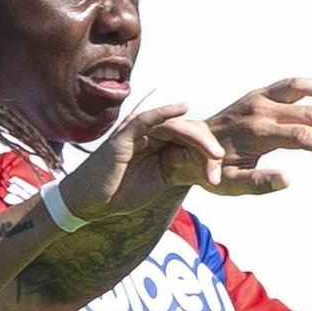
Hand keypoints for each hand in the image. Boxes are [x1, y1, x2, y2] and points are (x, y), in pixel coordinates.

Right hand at [58, 103, 225, 220]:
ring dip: (196, 137)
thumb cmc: (121, 191)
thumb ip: (177, 163)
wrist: (92, 202)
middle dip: (206, 145)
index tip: (219, 171)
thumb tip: (198, 154)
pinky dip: (165, 111)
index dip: (207, 152)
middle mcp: (150, 133)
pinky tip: (182, 108)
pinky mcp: (124, 134)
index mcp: (160, 143)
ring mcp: (137, 131)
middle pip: (186, 129)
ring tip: (212, 152)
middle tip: (220, 160)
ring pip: (174, 125)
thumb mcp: (159, 178)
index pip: (190, 139)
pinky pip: (147, 119)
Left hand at [200, 77, 311, 197]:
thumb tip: (287, 180)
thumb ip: (258, 182)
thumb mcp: (229, 184)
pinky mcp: (259, 95)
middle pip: (310, 112)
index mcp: (255, 132)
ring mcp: (259, 98)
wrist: (185, 147)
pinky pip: (291, 84)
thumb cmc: (210, 170)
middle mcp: (259, 109)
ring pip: (301, 86)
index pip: (301, 135)